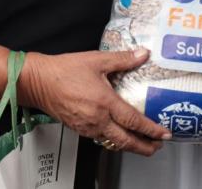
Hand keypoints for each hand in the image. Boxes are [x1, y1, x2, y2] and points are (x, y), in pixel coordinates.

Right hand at [17, 48, 171, 155]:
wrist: (37, 82)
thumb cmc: (63, 71)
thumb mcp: (97, 60)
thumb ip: (123, 59)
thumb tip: (142, 54)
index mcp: (104, 103)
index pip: (133, 121)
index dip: (151, 129)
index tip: (164, 133)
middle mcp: (97, 119)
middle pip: (125, 141)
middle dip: (144, 146)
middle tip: (157, 146)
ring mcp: (87, 127)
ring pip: (113, 143)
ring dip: (129, 145)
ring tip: (141, 143)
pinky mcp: (78, 128)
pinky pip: (100, 139)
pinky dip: (113, 140)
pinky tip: (117, 135)